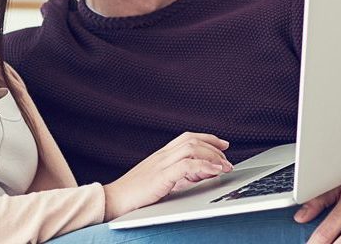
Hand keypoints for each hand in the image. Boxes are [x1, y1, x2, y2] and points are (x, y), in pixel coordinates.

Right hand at [103, 132, 232, 216]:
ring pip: (191, 148)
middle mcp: (161, 156)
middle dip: (214, 147)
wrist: (113, 200)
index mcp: (160, 156)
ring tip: (224, 166)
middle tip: (227, 160)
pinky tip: (214, 171)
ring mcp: (160, 164)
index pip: (186, 138)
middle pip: (192, 140)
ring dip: (212, 156)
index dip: (207, 139)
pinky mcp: (160, 176)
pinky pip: (187, 165)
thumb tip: (199, 175)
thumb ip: (177, 177)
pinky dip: (204, 166)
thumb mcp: (159, 182)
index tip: (222, 145)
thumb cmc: (133, 195)